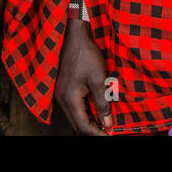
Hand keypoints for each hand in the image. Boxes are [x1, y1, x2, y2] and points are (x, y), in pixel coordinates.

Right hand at [54, 18, 111, 134]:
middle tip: (108, 132)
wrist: (74, 36)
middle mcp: (62, 100)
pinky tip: (95, 113)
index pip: (83, 126)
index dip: (97, 134)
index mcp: (69, 99)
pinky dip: (84, 114)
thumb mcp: (99, 80)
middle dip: (92, 131)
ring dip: (88, 123)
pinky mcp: (63, 89)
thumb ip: (102, 104)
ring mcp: (60, 94)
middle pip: (77, 125)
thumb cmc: (86, 55)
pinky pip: (73, 109)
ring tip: (104, 124)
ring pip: (74, 118)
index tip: (110, 135)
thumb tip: (107, 124)